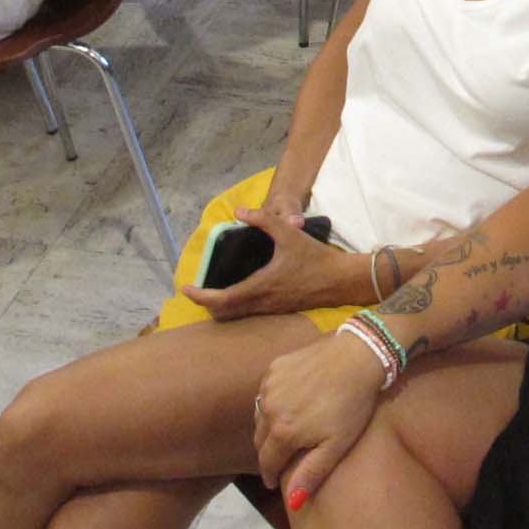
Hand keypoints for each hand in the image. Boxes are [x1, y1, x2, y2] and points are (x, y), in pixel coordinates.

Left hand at [179, 207, 365, 320]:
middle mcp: (262, 303)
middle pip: (224, 314)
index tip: (186, 288)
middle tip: (196, 290)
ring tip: (211, 292)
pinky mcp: (279, 311)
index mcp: (261, 287)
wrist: (341, 281)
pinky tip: (238, 292)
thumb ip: (263, 219)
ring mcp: (271, 310)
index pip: (222, 300)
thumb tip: (239, 211)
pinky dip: (235, 307)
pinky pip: (249, 314)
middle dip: (206, 304)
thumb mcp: (290, 233)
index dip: (200, 297)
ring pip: (236, 316)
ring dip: (221, 307)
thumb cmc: (316, 257)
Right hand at [253, 329, 388, 509]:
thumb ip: (311, 473)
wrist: (358, 356)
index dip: (270, 476)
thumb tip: (292, 503)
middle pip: (260, 440)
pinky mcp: (275, 367)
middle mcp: (268, 408)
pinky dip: (273, 403)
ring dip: (268, 428)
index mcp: (281, 432)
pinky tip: (290, 405)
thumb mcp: (336, 444)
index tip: (275, 483)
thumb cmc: (351, 404)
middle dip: (269, 453)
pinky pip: (266, 393)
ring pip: (259, 416)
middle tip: (281, 459)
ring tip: (285, 434)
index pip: (266, 462)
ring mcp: (269, 385)